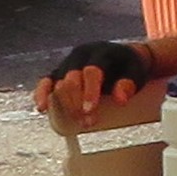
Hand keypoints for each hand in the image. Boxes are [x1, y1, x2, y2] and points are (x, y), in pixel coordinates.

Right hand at [34, 43, 168, 131]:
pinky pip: (46, 81)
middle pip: (72, 79)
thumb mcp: (135, 74)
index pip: (92, 71)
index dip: (89, 92)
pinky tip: (42, 108)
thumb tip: (120, 100)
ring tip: (75, 122)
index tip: (90, 110)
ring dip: (64, 105)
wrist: (122, 58)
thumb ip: (129, 85)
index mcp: (100, 52)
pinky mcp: (58, 72)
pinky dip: (42, 94)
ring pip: (58, 82)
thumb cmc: (128, 68)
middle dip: (77, 103)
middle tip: (87, 123)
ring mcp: (67, 63)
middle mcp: (80, 56)